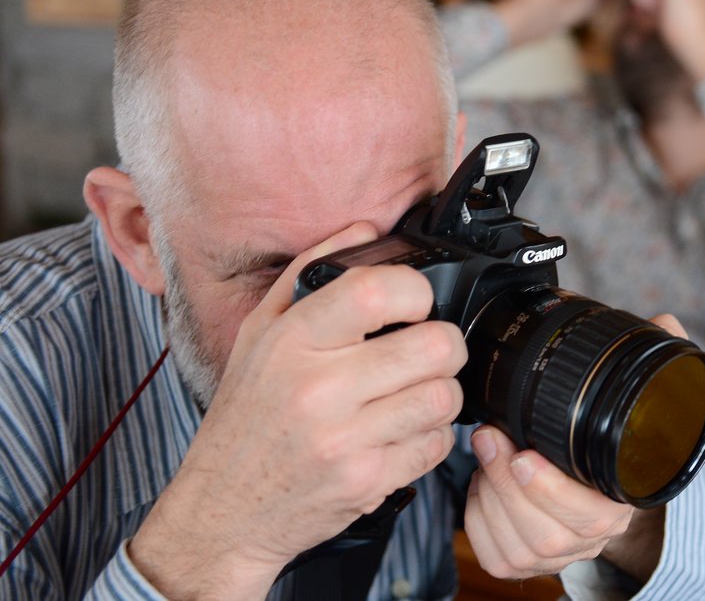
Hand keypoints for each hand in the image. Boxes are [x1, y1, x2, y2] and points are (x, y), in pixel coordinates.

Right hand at [128, 223, 466, 599]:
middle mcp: (318, 389)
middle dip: (444, 345)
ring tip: (414, 394)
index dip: (416, 291)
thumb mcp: (260, 334)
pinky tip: (402, 433)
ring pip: (444, 396)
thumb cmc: (246, 419)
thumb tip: (367, 230)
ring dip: (441, 393)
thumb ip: (312, 272)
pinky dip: (431, 437)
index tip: (415, 304)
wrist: (221, 511)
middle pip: (434, 345)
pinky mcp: (367, 482)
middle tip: (427, 352)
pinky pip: (437, 445)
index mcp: (292, 341)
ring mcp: (345, 439)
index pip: (379, 291)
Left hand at [462, 313, 686, 584]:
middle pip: (546, 533)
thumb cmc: (608, 444)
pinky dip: (478, 522)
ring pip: (516, 548)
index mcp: (618, 502)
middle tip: (489, 438)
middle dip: (507, 484)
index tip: (525, 455)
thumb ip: (648, 361)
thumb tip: (664, 323)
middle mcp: (590, 537)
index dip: (552, 490)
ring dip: (490, 498)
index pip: (590, 514)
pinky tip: (483, 487)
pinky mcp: (522, 562)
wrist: (599, 491)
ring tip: (485, 453)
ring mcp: (556, 556)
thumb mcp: (631, 404)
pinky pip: (494, 556)